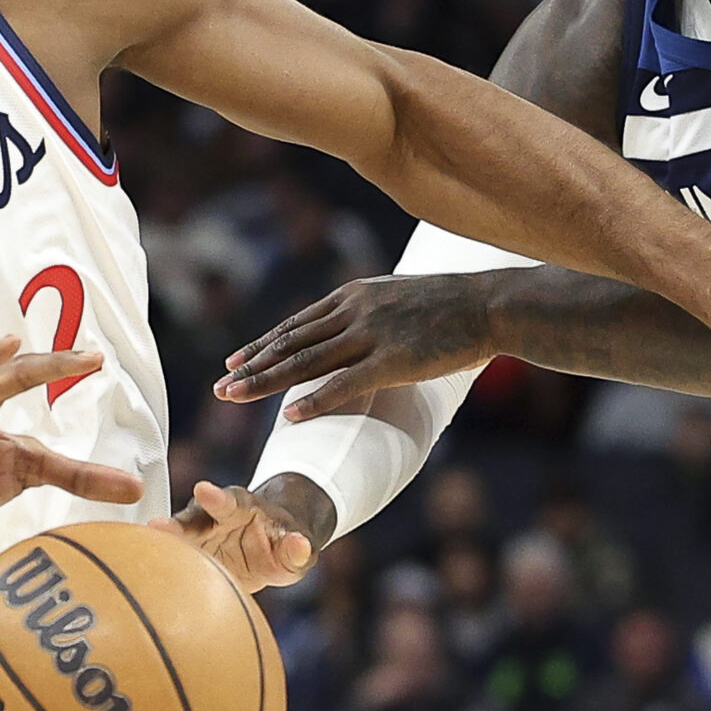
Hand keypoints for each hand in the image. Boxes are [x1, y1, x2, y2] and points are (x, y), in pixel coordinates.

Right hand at [152, 479, 323, 590]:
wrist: (265, 550)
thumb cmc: (283, 546)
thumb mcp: (298, 551)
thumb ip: (298, 550)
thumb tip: (301, 545)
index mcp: (241, 508)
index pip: (229, 502)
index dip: (217, 498)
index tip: (203, 490)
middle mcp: (211, 519)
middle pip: (192, 520)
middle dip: (176, 525)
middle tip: (156, 527)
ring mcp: (195, 539)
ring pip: (174, 542)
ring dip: (158, 549)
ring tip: (136, 554)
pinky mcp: (184, 558)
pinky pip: (169, 562)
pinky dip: (157, 568)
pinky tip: (140, 579)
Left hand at [216, 273, 496, 414]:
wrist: (489, 303)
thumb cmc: (452, 304)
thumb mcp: (400, 298)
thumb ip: (371, 312)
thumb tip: (352, 329)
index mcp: (354, 295)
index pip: (296, 324)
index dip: (262, 344)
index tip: (234, 361)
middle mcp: (354, 311)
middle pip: (291, 342)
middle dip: (252, 365)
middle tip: (221, 385)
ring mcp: (372, 334)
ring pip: (306, 361)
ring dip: (265, 381)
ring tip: (233, 397)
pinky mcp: (393, 359)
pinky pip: (344, 383)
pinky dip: (313, 400)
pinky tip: (289, 416)